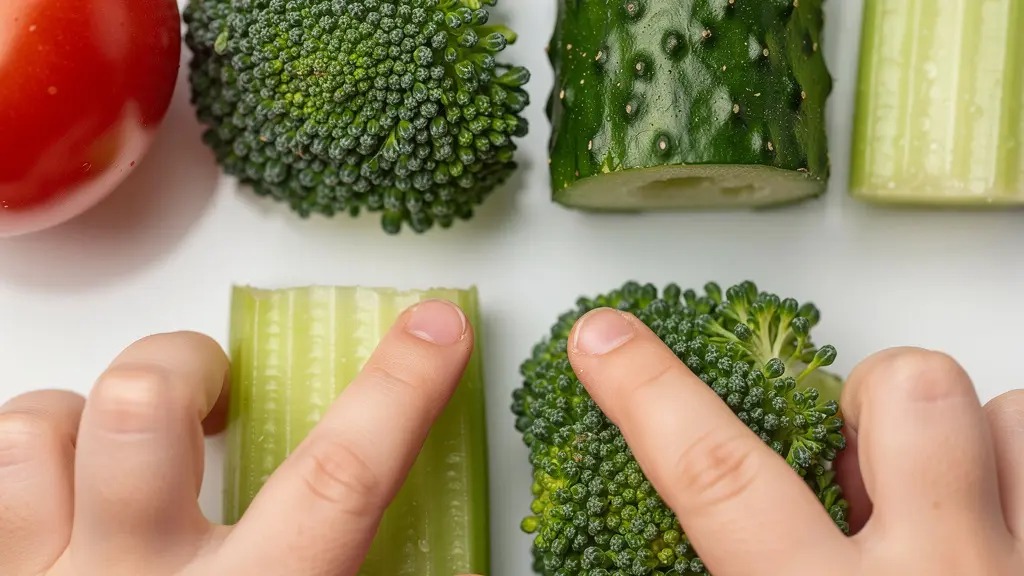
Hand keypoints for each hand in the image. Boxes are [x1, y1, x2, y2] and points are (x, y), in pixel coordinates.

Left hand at [0, 300, 480, 575]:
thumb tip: (453, 560)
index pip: (338, 481)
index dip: (397, 390)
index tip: (437, 325)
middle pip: (138, 414)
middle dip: (185, 366)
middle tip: (213, 393)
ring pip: (31, 431)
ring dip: (81, 414)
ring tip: (116, 447)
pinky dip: (23, 464)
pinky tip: (54, 496)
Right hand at [568, 307, 1023, 575]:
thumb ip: (733, 571)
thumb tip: (703, 517)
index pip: (718, 479)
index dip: (650, 395)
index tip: (604, 340)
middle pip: (908, 390)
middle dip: (870, 392)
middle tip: (856, 452)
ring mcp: (1020, 565)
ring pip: (1007, 412)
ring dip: (965, 438)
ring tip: (938, 493)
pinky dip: (1015, 468)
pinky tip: (994, 516)